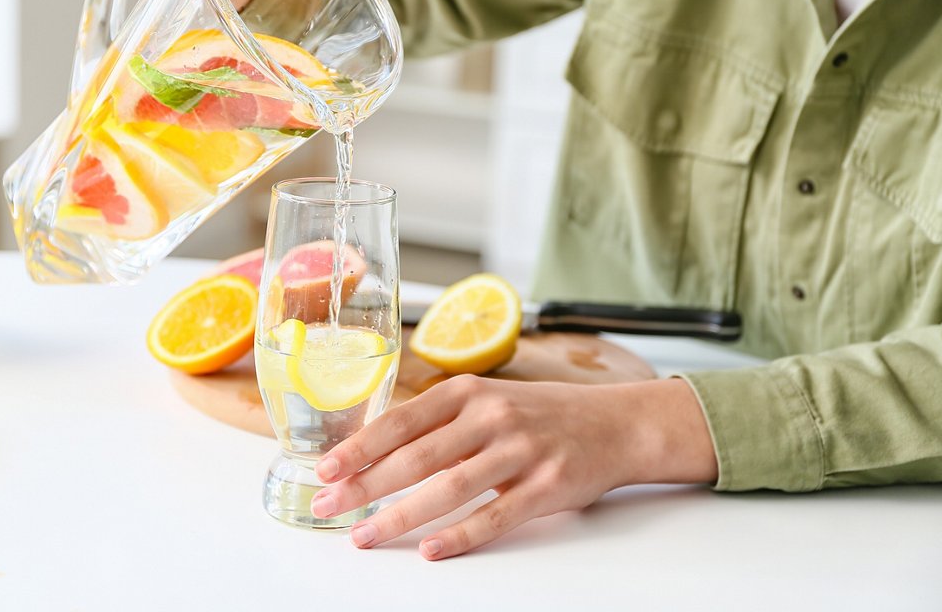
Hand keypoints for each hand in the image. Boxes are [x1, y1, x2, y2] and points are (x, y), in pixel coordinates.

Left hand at [310, 376, 716, 559]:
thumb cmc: (540, 414)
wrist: (616, 423)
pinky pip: (493, 517)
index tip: (325, 471)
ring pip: (447, 488)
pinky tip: (430, 550)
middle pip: (414, 457)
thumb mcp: (487, 400)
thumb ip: (439, 421)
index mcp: (467, 391)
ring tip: (366, 536)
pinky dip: (459, 536)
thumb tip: (374, 451)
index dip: (359, 448)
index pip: (400, 421)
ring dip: (399, 516)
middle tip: (329, 508)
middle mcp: (490, 416)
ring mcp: (519, 451)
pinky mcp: (545, 487)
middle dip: (364, 486)